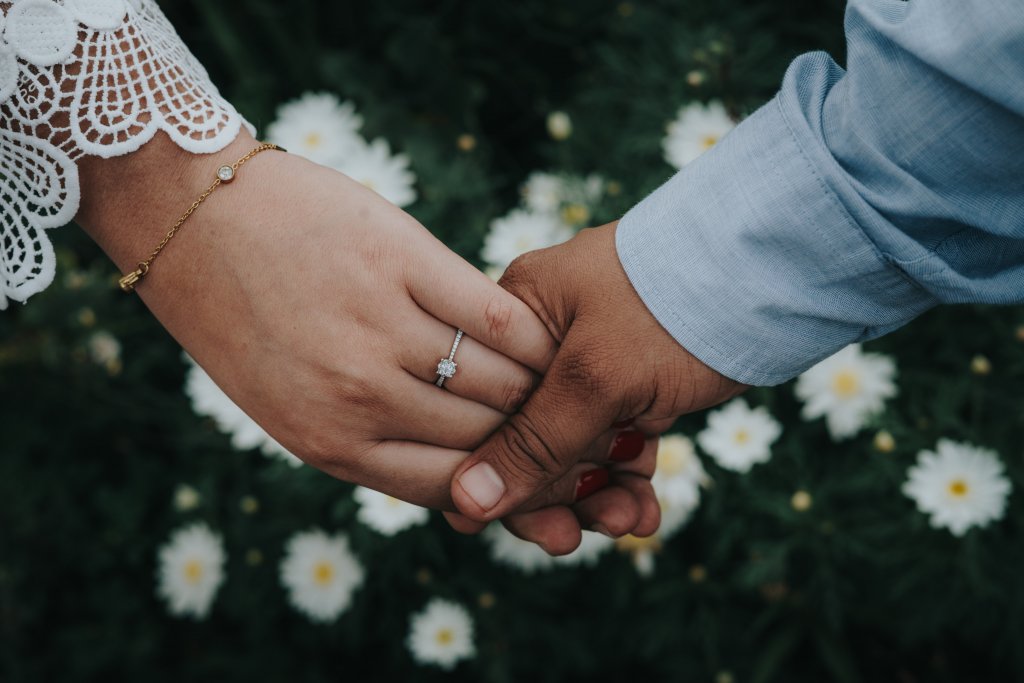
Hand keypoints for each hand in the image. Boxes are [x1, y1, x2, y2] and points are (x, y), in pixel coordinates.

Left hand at [76, 130, 562, 507]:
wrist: (194, 223)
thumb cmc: (249, 322)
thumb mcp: (296, 408)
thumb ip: (372, 443)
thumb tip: (468, 478)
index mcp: (330, 446)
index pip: (458, 486)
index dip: (518, 483)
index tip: (551, 470)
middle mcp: (357, 398)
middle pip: (489, 434)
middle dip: (544, 437)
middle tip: (581, 425)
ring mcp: (378, 328)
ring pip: (503, 379)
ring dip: (549, 386)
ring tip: (574, 382)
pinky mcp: (398, 260)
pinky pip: (498, 314)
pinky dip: (536, 331)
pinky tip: (551, 332)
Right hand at [449, 221, 746, 533]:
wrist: (776, 275)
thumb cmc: (672, 305)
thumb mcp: (597, 375)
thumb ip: (534, 441)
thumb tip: (466, 504)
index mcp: (516, 316)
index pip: (477, 404)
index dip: (480, 467)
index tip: (484, 525)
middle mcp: (546, 339)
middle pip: (524, 434)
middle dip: (548, 491)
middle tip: (568, 539)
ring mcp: (593, 362)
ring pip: (574, 447)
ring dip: (595, 495)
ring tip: (627, 522)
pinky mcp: (636, 383)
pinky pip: (617, 446)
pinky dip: (628, 481)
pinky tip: (647, 512)